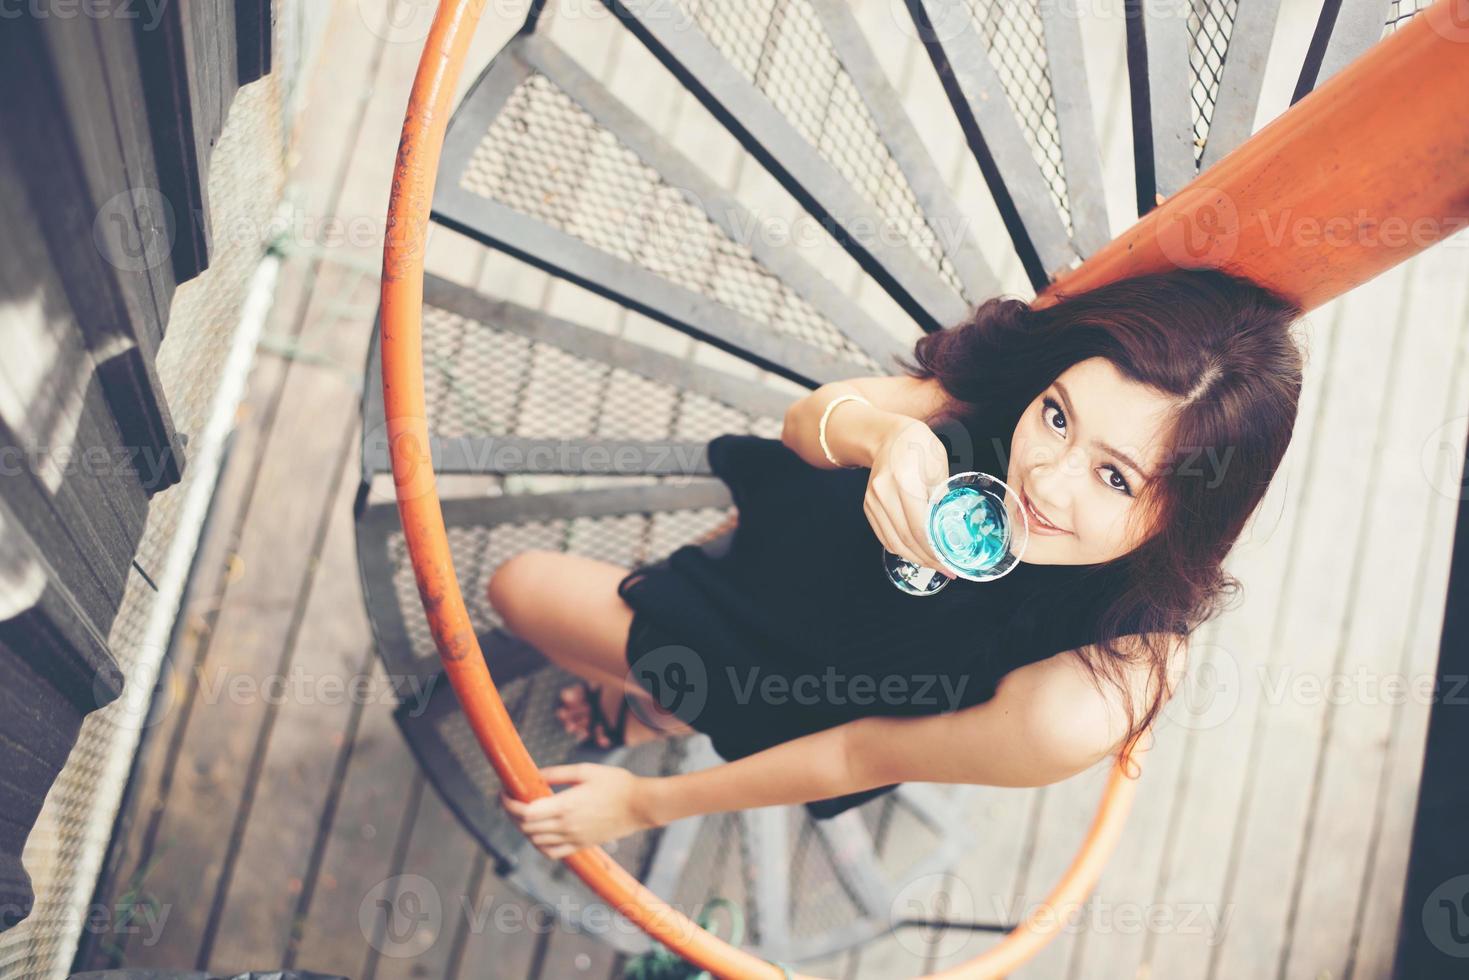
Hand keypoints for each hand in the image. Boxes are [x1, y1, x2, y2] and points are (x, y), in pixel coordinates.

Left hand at [499, 764, 655, 859]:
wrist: (641, 805)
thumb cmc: (617, 784)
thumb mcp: (586, 770)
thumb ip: (557, 773)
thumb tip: (534, 775)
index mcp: (566, 806)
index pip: (525, 812)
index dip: (509, 804)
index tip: (504, 793)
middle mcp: (566, 826)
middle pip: (526, 827)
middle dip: (512, 814)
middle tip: (510, 800)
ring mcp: (574, 838)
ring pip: (535, 841)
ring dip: (523, 828)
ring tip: (523, 813)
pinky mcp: (581, 845)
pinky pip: (552, 852)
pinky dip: (538, 845)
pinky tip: (538, 833)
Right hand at [865, 417, 953, 575]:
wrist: (887, 436)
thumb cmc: (918, 446)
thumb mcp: (939, 466)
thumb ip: (941, 498)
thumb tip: (951, 531)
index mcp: (905, 480)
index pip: (920, 527)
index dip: (936, 550)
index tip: (950, 562)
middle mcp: (884, 492)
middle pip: (906, 539)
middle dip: (928, 559)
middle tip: (946, 568)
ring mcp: (872, 500)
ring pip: (893, 542)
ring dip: (914, 558)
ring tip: (933, 563)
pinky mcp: (868, 506)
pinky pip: (884, 536)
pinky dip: (900, 549)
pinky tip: (916, 552)